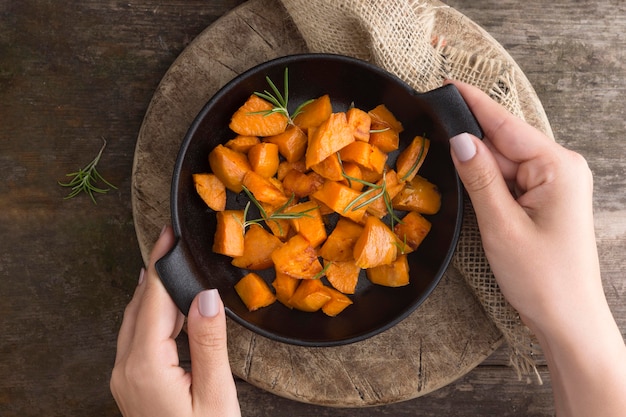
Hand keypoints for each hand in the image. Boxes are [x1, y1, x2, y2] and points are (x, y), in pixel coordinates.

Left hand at [110, 226, 240, 416]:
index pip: (154, 300)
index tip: (169, 235)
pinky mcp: (132, 383)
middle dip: (155, 270)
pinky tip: (169, 306)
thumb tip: (206, 296)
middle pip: (140, 305)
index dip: (163, 264)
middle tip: (171, 240)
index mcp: (145, 366)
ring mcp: (124, 377)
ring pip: (135, 319)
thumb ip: (209, 343)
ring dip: (153, 290)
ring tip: (172, 265)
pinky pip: (138, 336)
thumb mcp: (215, 395)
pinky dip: (153, 313)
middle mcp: (126, 368)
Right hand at [447, 80, 600, 329]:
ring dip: (479, 168)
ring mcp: (556, 185)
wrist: (568, 320)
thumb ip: (480, 177)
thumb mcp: (501, 224)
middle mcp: (561, 168)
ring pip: (505, 164)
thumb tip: (460, 138)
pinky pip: (512, 182)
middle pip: (505, 144)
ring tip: (447, 167)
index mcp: (557, 167)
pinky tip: (472, 189)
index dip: (474, 104)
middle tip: (432, 132)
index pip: (506, 126)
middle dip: (470, 143)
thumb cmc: (541, 277)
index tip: (447, 84)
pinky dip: (490, 184)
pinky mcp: (547, 201)